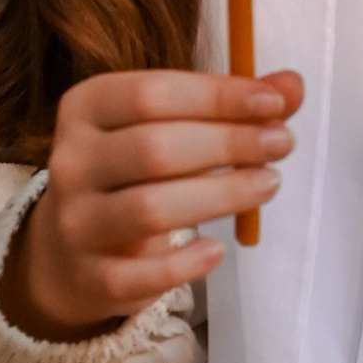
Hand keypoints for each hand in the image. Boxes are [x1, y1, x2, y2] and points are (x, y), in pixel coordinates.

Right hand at [1, 67, 304, 338]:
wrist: (72, 252)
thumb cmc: (133, 174)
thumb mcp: (167, 127)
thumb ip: (228, 105)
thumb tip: (290, 86)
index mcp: (86, 108)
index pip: (151, 94)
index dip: (217, 96)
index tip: (273, 104)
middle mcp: (71, 162)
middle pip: (154, 148)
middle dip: (228, 143)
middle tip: (281, 143)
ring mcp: (76, 223)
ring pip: (151, 209)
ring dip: (220, 195)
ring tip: (267, 184)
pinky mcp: (92, 277)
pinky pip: (142, 274)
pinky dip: (185, 264)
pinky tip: (217, 250)